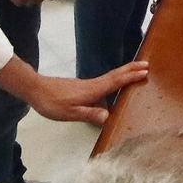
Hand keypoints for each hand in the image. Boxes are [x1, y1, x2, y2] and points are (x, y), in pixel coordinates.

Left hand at [28, 62, 149, 125]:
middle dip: (131, 69)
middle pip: (115, 75)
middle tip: (147, 64)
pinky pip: (103, 82)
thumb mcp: (70, 113)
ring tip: (136, 73)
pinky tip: (113, 88)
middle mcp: (92, 85)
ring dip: (124, 74)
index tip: (145, 71)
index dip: (130, 77)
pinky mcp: (82, 87)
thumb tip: (109, 118)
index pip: (115, 82)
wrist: (35, 90)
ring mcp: (87, 85)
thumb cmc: (52, 103)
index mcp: (92, 90)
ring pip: (110, 77)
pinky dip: (113, 80)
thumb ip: (89, 114)